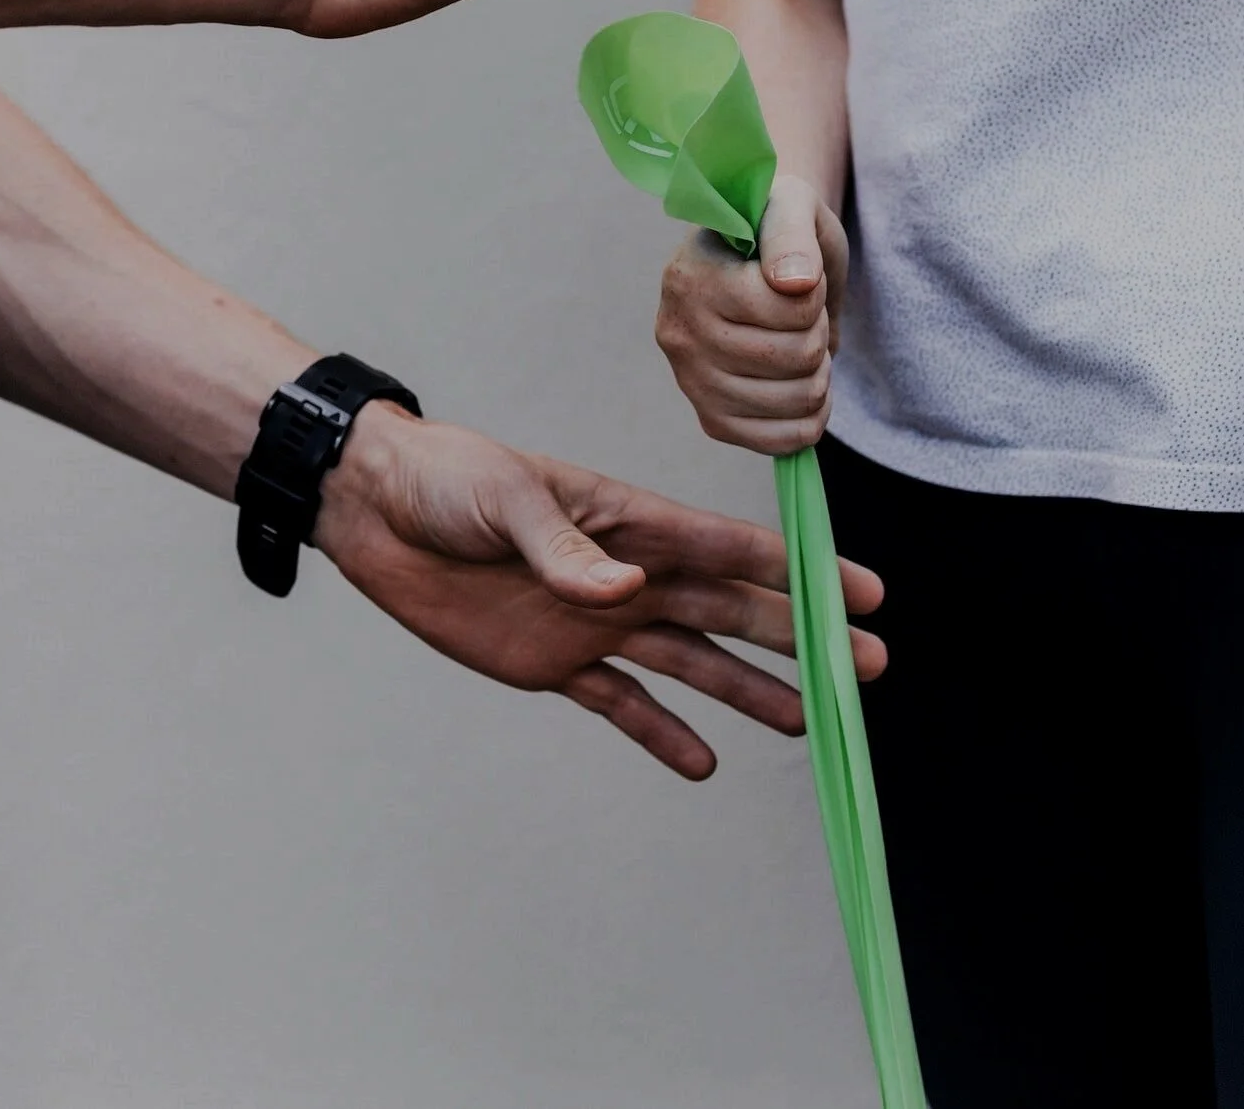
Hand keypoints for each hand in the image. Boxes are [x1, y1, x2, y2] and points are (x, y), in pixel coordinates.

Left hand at [312, 403, 885, 777]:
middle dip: (801, 638)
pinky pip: (622, 703)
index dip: (801, 572)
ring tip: (806, 723)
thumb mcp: (505, 500)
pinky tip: (704, 763)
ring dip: (747, 691)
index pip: (732, 551)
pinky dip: (661, 733)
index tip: (863, 592)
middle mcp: (628, 574)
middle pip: (732, 611)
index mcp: (630, 521)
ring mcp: (595, 620)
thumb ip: (566, 550)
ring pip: (692, 661)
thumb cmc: (446, 481)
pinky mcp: (552, 662)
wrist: (375, 510)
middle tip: (867, 666)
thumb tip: (624, 593)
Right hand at [656, 175, 846, 454]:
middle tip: (800, 314)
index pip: (790, 308)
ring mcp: (690, 383)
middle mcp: (677, 333)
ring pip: (796, 400)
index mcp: (689, 277)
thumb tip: (794, 282)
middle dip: (818, 332)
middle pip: (795, 356)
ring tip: (795, 342)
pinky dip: (810, 417)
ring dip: (818, 371)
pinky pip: (781, 441)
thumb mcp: (792, 207)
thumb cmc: (778, 233)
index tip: (798, 276)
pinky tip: (800, 386)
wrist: (762, 262)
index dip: (814, 293)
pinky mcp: (711, 420)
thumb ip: (792, 234)